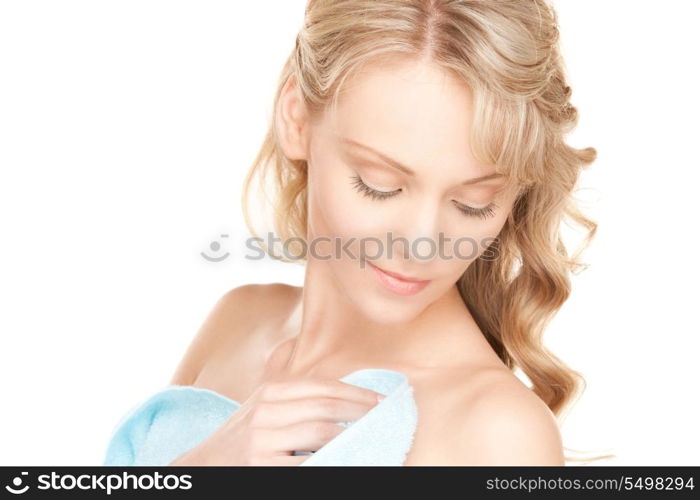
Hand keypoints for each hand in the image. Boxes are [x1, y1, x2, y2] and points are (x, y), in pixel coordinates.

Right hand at [168, 377, 383, 465]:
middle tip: (384, 417)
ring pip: (321, 433)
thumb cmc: (240, 438)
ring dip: (351, 435)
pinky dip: (331, 460)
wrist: (201, 466)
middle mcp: (266, 411)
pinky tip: (346, 458)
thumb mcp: (261, 407)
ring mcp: (262, 439)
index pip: (322, 387)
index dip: (356, 392)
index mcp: (270, 392)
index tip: (380, 401)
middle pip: (326, 407)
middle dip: (361, 411)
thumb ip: (292, 397)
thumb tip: (341, 394)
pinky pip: (307, 463)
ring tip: (371, 437)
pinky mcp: (261, 466)